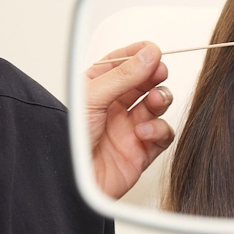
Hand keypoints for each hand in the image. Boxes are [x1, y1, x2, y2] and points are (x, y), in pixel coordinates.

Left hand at [86, 41, 174, 198]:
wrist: (73, 183)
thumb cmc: (71, 143)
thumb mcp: (93, 98)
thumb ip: (124, 75)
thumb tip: (149, 53)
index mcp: (96, 89)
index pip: (122, 63)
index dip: (139, 55)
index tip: (153, 50)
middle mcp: (113, 107)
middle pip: (144, 81)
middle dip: (154, 75)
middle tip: (159, 72)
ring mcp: (129, 128)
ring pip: (157, 105)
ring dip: (161, 99)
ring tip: (155, 101)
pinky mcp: (142, 150)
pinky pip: (162, 134)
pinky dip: (158, 130)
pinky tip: (144, 132)